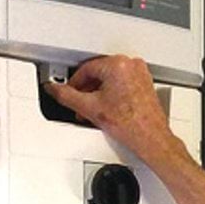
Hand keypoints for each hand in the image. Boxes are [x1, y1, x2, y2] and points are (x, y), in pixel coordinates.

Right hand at [44, 55, 181, 164]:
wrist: (151, 139)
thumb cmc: (130, 125)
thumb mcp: (90, 108)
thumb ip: (66, 96)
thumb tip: (53, 89)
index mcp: (117, 64)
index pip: (86, 68)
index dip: (74, 83)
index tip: (69, 92)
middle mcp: (131, 65)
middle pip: (98, 73)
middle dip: (87, 90)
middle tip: (80, 104)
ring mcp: (140, 74)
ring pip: (110, 79)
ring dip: (98, 93)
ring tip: (93, 110)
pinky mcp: (145, 84)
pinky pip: (122, 83)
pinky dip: (112, 94)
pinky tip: (107, 109)